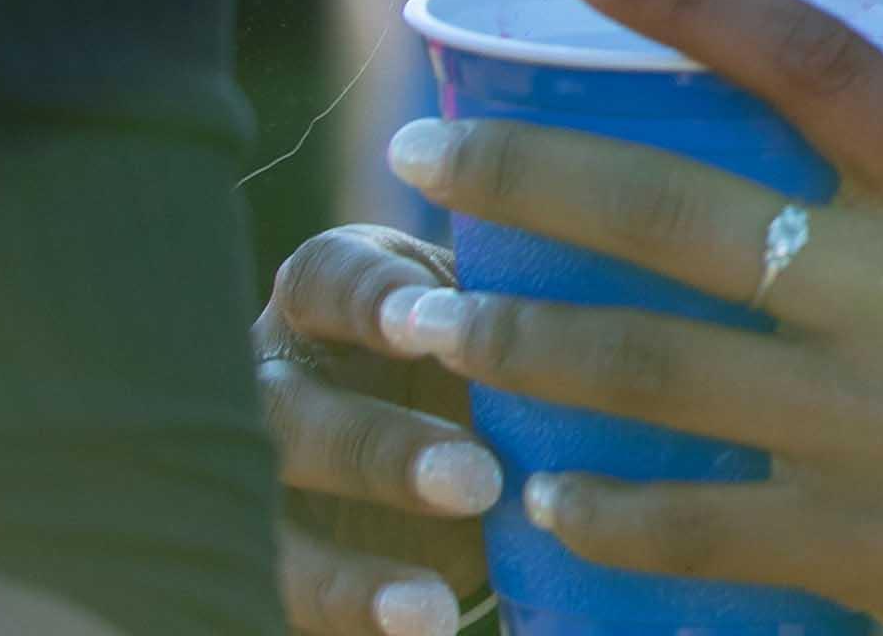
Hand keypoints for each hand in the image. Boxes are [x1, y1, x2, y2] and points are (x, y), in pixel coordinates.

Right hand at [259, 221, 499, 635]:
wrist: (443, 470)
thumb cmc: (475, 360)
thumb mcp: (484, 321)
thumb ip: (519, 307)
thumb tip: (632, 289)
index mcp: (324, 301)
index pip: (327, 282)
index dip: (368, 300)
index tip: (429, 320)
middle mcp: (269, 385)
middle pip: (285, 414)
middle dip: (375, 450)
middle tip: (478, 480)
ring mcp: (249, 487)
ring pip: (264, 532)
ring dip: (344, 577)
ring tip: (432, 610)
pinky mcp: (264, 567)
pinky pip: (283, 604)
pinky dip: (346, 621)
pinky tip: (423, 630)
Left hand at [366, 0, 882, 635]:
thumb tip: (834, 210)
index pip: (800, 51)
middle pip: (664, 205)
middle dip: (519, 175)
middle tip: (420, 158)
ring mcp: (868, 418)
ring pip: (635, 362)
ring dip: (514, 338)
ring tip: (433, 321)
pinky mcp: (857, 542)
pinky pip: (681, 522)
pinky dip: (598, 512)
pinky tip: (545, 502)